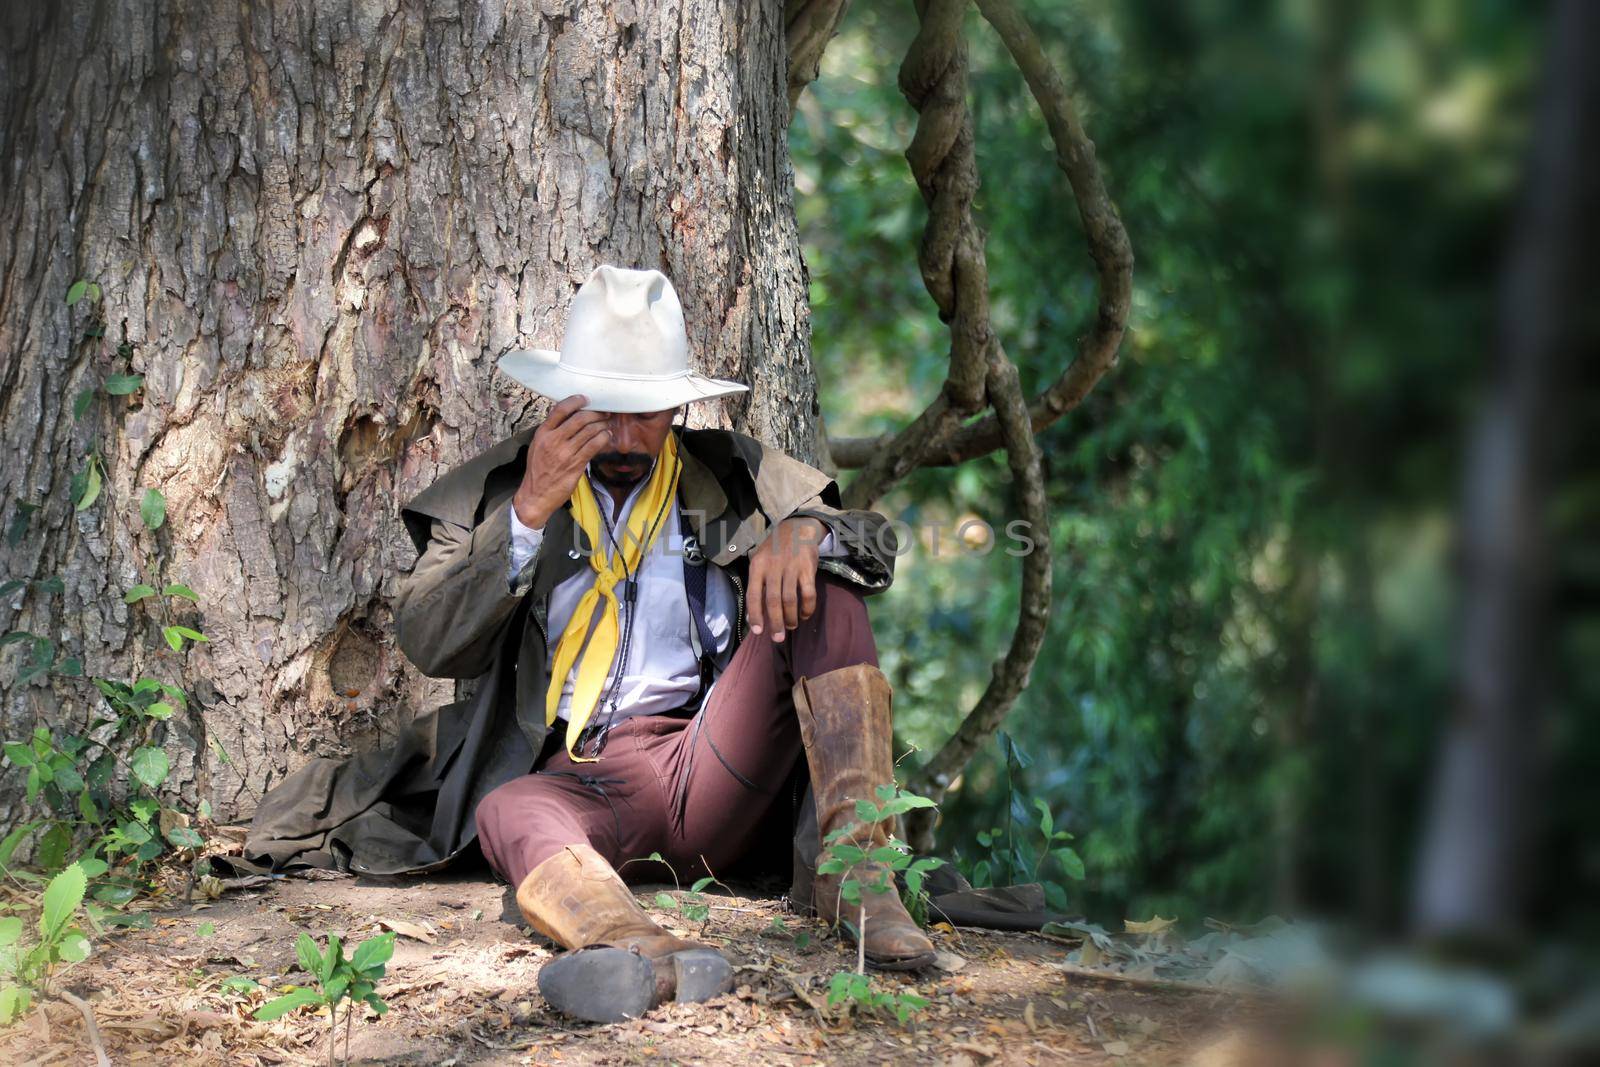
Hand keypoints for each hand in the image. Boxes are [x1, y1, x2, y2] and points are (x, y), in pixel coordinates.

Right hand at [511, 395, 609, 528]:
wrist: (536, 495)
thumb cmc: (538, 470)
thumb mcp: (538, 446)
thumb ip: (551, 432)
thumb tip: (569, 418)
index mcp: (543, 433)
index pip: (560, 409)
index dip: (575, 401)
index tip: (586, 399)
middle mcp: (553, 440)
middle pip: (579, 418)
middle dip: (595, 413)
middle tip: (604, 413)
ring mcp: (565, 452)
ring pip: (589, 431)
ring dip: (602, 425)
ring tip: (607, 424)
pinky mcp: (576, 464)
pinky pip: (593, 446)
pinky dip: (603, 438)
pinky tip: (606, 436)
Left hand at [746, 516, 827, 642]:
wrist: (796, 529)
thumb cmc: (774, 550)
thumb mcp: (760, 561)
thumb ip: (757, 584)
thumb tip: (754, 615)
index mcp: (757, 567)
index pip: (753, 595)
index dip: (755, 615)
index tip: (758, 631)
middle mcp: (773, 567)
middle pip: (773, 601)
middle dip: (776, 623)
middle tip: (778, 638)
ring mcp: (791, 567)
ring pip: (790, 600)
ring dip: (791, 617)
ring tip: (791, 626)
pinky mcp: (807, 568)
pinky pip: (808, 593)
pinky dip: (807, 608)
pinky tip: (805, 615)